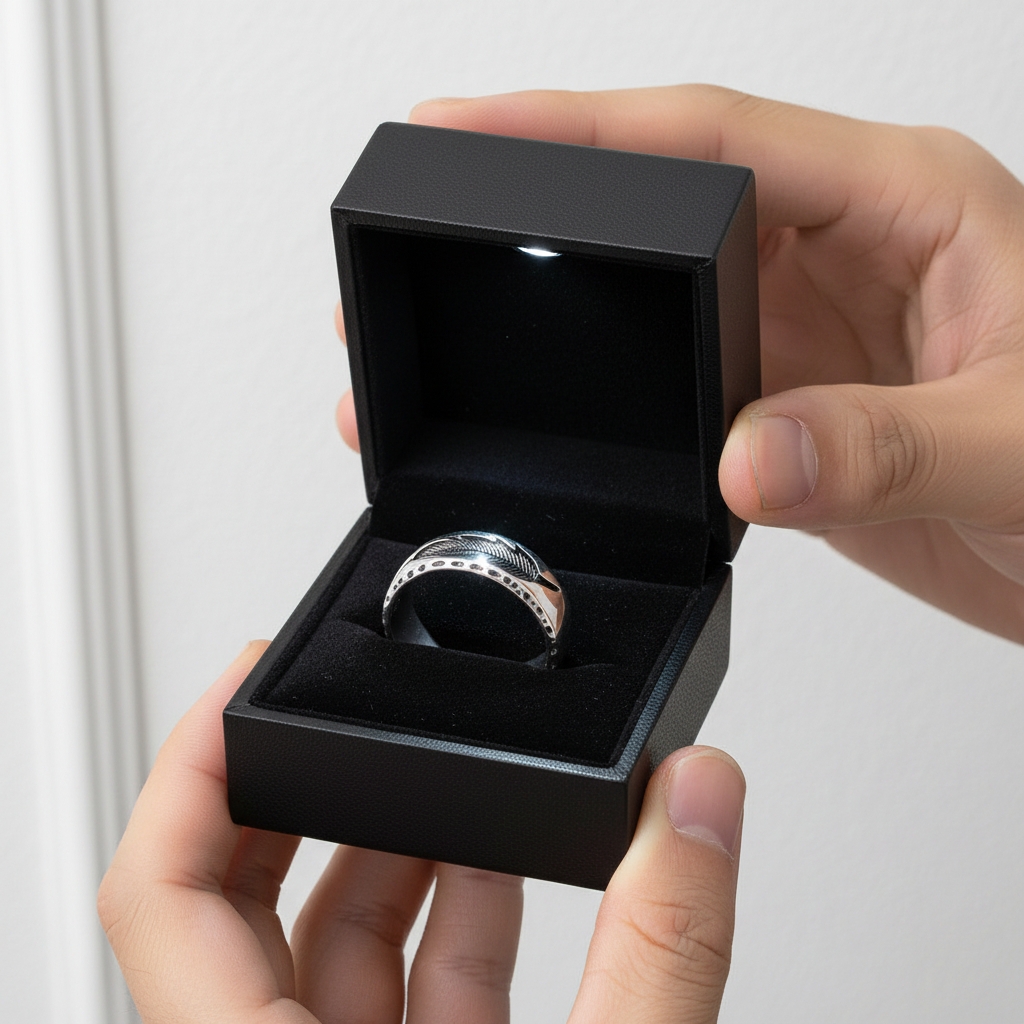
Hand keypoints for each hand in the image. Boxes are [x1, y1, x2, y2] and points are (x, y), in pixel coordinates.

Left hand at [99, 643, 745, 1022]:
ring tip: (467, 779)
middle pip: (242, 898)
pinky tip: (503, 875)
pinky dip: (449, 922)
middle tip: (374, 715)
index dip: (189, 764)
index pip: (160, 888)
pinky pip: (401, 992)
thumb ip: (659, 953)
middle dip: (321, 791)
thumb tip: (697, 801)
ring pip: (331, 944)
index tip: (242, 681)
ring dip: (400, 851)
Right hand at [337, 86, 1023, 643]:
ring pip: (664, 305)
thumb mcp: (1021, 449)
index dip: (584, 128)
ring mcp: (812, 333)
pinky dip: (628, 408)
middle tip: (435, 223)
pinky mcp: (795, 406)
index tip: (468, 128)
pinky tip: (581, 421)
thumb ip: (884, 446)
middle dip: (545, 217)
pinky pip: (686, 388)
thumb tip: (747, 457)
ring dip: (579, 323)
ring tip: (480, 336)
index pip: (720, 140)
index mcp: (906, 205)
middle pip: (666, 208)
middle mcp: (846, 254)